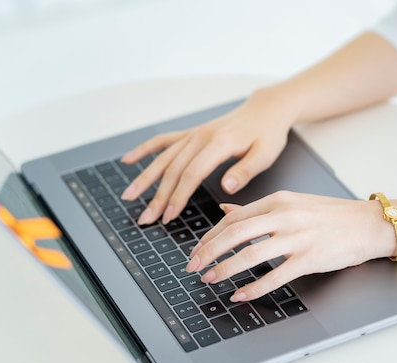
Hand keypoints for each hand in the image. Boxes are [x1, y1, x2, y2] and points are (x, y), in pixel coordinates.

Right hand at [119, 89, 294, 224]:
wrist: (266, 109)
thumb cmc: (268, 133)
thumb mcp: (266, 154)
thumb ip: (245, 171)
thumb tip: (226, 187)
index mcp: (219, 143)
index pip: (192, 173)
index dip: (178, 196)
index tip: (169, 216)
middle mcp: (201, 136)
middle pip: (173, 169)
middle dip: (157, 196)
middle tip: (146, 219)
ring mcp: (194, 134)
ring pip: (164, 157)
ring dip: (145, 177)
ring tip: (128, 195)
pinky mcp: (192, 133)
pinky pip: (164, 141)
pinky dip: (145, 149)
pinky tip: (128, 160)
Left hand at [185, 191, 393, 301]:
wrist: (367, 223)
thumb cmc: (330, 215)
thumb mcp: (291, 203)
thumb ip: (257, 209)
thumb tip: (225, 210)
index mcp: (277, 200)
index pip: (233, 218)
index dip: (210, 236)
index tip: (197, 250)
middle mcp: (283, 216)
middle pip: (234, 233)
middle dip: (208, 252)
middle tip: (193, 267)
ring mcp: (297, 237)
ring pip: (250, 254)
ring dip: (225, 269)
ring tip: (209, 279)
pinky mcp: (309, 258)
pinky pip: (275, 276)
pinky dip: (254, 288)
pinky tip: (240, 295)